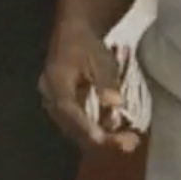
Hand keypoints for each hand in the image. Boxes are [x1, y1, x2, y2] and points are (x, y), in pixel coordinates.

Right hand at [40, 21, 140, 152]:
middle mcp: (50, 96)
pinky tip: (118, 130)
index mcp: (56, 82)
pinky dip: (98, 129)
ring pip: (76, 129)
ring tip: (129, 139)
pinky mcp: (64, 108)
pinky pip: (79, 125)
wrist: (74, 36)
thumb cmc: (87, 46)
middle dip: (101, 138)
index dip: (85, 126)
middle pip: (72, 126)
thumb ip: (106, 81)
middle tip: (130, 143)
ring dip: (102, 136)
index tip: (103, 139)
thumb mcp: (101, 59)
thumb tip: (115, 103)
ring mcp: (55, 104)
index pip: (68, 109)